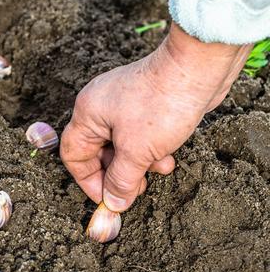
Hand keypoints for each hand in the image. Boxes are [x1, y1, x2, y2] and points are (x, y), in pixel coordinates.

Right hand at [60, 23, 251, 211]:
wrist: (197, 68)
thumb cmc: (162, 104)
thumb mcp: (138, 152)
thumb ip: (121, 181)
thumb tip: (113, 203)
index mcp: (87, 113)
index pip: (74, 155)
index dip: (88, 181)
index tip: (108, 198)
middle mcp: (99, 106)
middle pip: (98, 152)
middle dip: (118, 173)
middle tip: (136, 188)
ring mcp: (121, 102)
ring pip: (121, 145)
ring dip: (138, 163)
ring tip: (160, 168)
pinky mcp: (143, 102)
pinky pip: (138, 134)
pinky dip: (149, 149)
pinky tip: (167, 155)